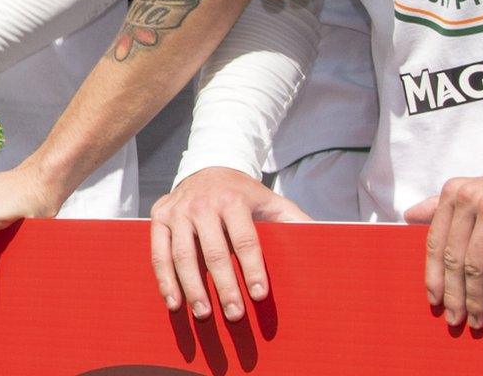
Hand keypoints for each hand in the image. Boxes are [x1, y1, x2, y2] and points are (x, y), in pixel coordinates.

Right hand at [150, 167, 307, 321]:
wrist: (207, 167)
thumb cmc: (244, 194)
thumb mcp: (271, 200)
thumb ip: (294, 219)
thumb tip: (324, 239)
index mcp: (233, 200)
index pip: (245, 239)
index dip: (252, 269)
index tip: (259, 295)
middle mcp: (202, 204)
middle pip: (214, 252)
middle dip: (224, 286)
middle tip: (235, 315)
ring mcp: (178, 210)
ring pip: (183, 255)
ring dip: (193, 288)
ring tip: (205, 314)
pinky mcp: (159, 216)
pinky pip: (158, 253)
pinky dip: (165, 280)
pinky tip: (175, 302)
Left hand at [405, 171, 482, 329]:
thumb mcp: (481, 194)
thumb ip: (445, 205)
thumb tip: (408, 217)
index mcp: (455, 191)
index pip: (436, 241)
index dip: (434, 275)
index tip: (434, 302)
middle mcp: (469, 196)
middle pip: (454, 257)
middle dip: (453, 294)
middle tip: (456, 320)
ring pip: (475, 265)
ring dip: (475, 299)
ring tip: (477, 321)